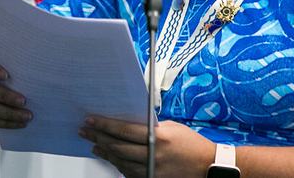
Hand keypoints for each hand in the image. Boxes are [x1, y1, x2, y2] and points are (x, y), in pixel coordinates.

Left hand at [79, 116, 212, 175]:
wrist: (208, 166)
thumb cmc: (191, 144)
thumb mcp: (171, 128)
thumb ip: (150, 127)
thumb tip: (127, 124)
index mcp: (158, 138)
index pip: (123, 130)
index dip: (104, 125)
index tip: (91, 120)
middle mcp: (153, 155)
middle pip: (117, 147)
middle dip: (98, 138)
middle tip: (86, 131)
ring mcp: (153, 170)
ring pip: (120, 162)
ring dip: (105, 153)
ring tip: (95, 145)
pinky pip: (129, 173)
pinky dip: (118, 165)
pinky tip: (111, 158)